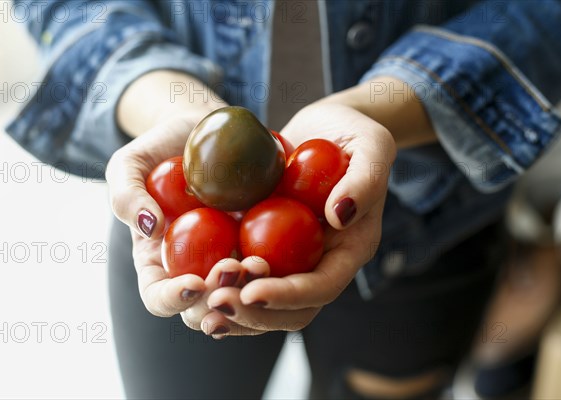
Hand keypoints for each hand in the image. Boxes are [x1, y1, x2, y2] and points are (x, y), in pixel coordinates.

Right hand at [106, 109, 274, 336]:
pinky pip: (273, 267)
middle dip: (219, 298)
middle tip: (232, 269)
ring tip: (260, 264)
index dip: (173, 300)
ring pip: (242, 294)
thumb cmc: (159, 150)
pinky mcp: (262, 245)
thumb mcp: (129, 165)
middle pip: (204, 306)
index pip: (159, 297)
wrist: (204, 131)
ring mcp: (229, 258)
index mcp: (157, 263)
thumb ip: (127, 195)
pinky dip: (278, 269)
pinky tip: (285, 257)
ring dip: (251, 290)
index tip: (193, 284)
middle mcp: (194, 269)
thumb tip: (149, 227)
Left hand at [199, 102, 396, 334]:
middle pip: (290, 311)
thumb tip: (340, 215)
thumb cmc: (355, 135)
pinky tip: (188, 283)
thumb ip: (365, 180)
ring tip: (199, 305)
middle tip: (215, 303)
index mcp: (349, 249)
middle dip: (253, 315)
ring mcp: (292, 256)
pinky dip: (219, 285)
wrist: (327, 130)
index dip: (288, 296)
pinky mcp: (266, 245)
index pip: (321, 287)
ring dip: (231, 311)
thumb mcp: (372, 146)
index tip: (251, 292)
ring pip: (263, 303)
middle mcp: (320, 261)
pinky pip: (243, 274)